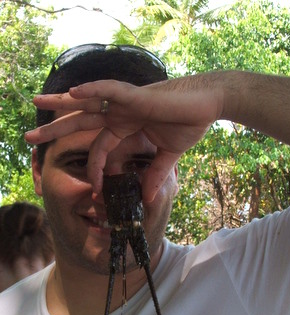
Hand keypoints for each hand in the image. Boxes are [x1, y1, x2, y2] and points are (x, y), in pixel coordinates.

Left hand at [25, 76, 223, 201]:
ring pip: (87, 102)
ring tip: (36, 102)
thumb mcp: (168, 156)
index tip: (94, 191)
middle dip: (56, 129)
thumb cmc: (189, 124)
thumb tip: (147, 198)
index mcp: (126, 128)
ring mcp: (126, 103)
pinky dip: (92, 91)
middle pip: (81, 121)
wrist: (208, 106)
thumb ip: (155, 174)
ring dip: (61, 103)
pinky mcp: (137, 95)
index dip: (94, 169)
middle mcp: (121, 114)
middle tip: (29, 136)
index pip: (101, 149)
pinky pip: (110, 91)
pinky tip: (72, 93)